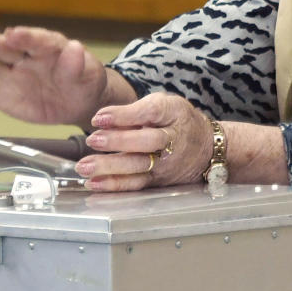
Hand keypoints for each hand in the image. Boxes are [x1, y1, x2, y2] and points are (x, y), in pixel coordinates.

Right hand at [0, 26, 128, 128]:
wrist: (75, 101)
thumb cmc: (83, 82)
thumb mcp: (89, 75)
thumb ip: (78, 65)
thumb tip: (75, 49)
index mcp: (49, 46)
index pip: (37, 39)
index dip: (26, 36)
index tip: (13, 34)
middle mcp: (24, 54)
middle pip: (5, 47)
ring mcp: (8, 70)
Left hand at [76, 92, 212, 191]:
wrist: (207, 148)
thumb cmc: (177, 122)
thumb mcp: (164, 105)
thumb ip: (135, 110)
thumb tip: (102, 119)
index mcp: (173, 115)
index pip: (150, 113)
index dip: (124, 116)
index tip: (99, 118)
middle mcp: (172, 141)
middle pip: (146, 142)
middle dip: (118, 142)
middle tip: (92, 140)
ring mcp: (166, 164)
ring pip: (138, 167)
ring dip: (110, 168)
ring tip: (85, 167)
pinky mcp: (158, 181)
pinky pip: (136, 184)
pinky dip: (114, 185)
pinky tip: (94, 183)